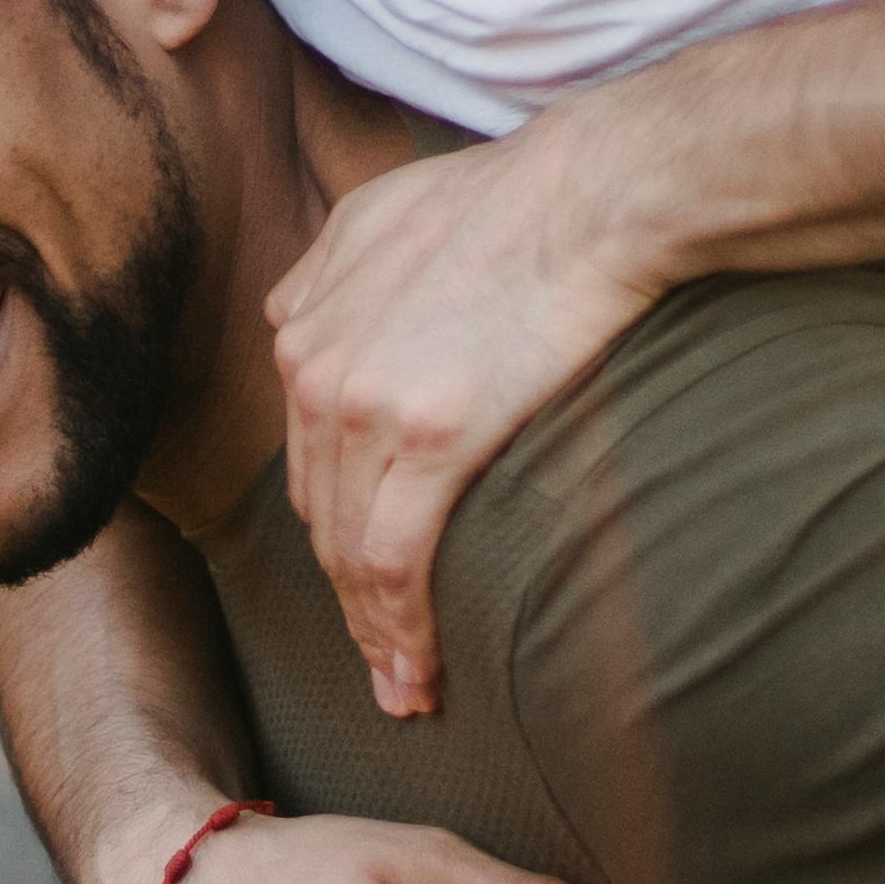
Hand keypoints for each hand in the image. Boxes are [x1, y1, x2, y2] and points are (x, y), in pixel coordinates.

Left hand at [263, 132, 663, 718]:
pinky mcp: (427, 438)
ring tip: (402, 689)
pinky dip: (399, 628)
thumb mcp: (382, 211)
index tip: (356, 584)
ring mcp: (365, 404)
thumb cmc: (514, 197)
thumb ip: (325, 271)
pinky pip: (393, 560)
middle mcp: (316, 367)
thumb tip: (294, 313)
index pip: (306, 458)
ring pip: (347, 549)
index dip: (329, 529)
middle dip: (343, 600)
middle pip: (319, 515)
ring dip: (373, 633)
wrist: (591, 194)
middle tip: (377, 665)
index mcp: (304, 323)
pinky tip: (419, 673)